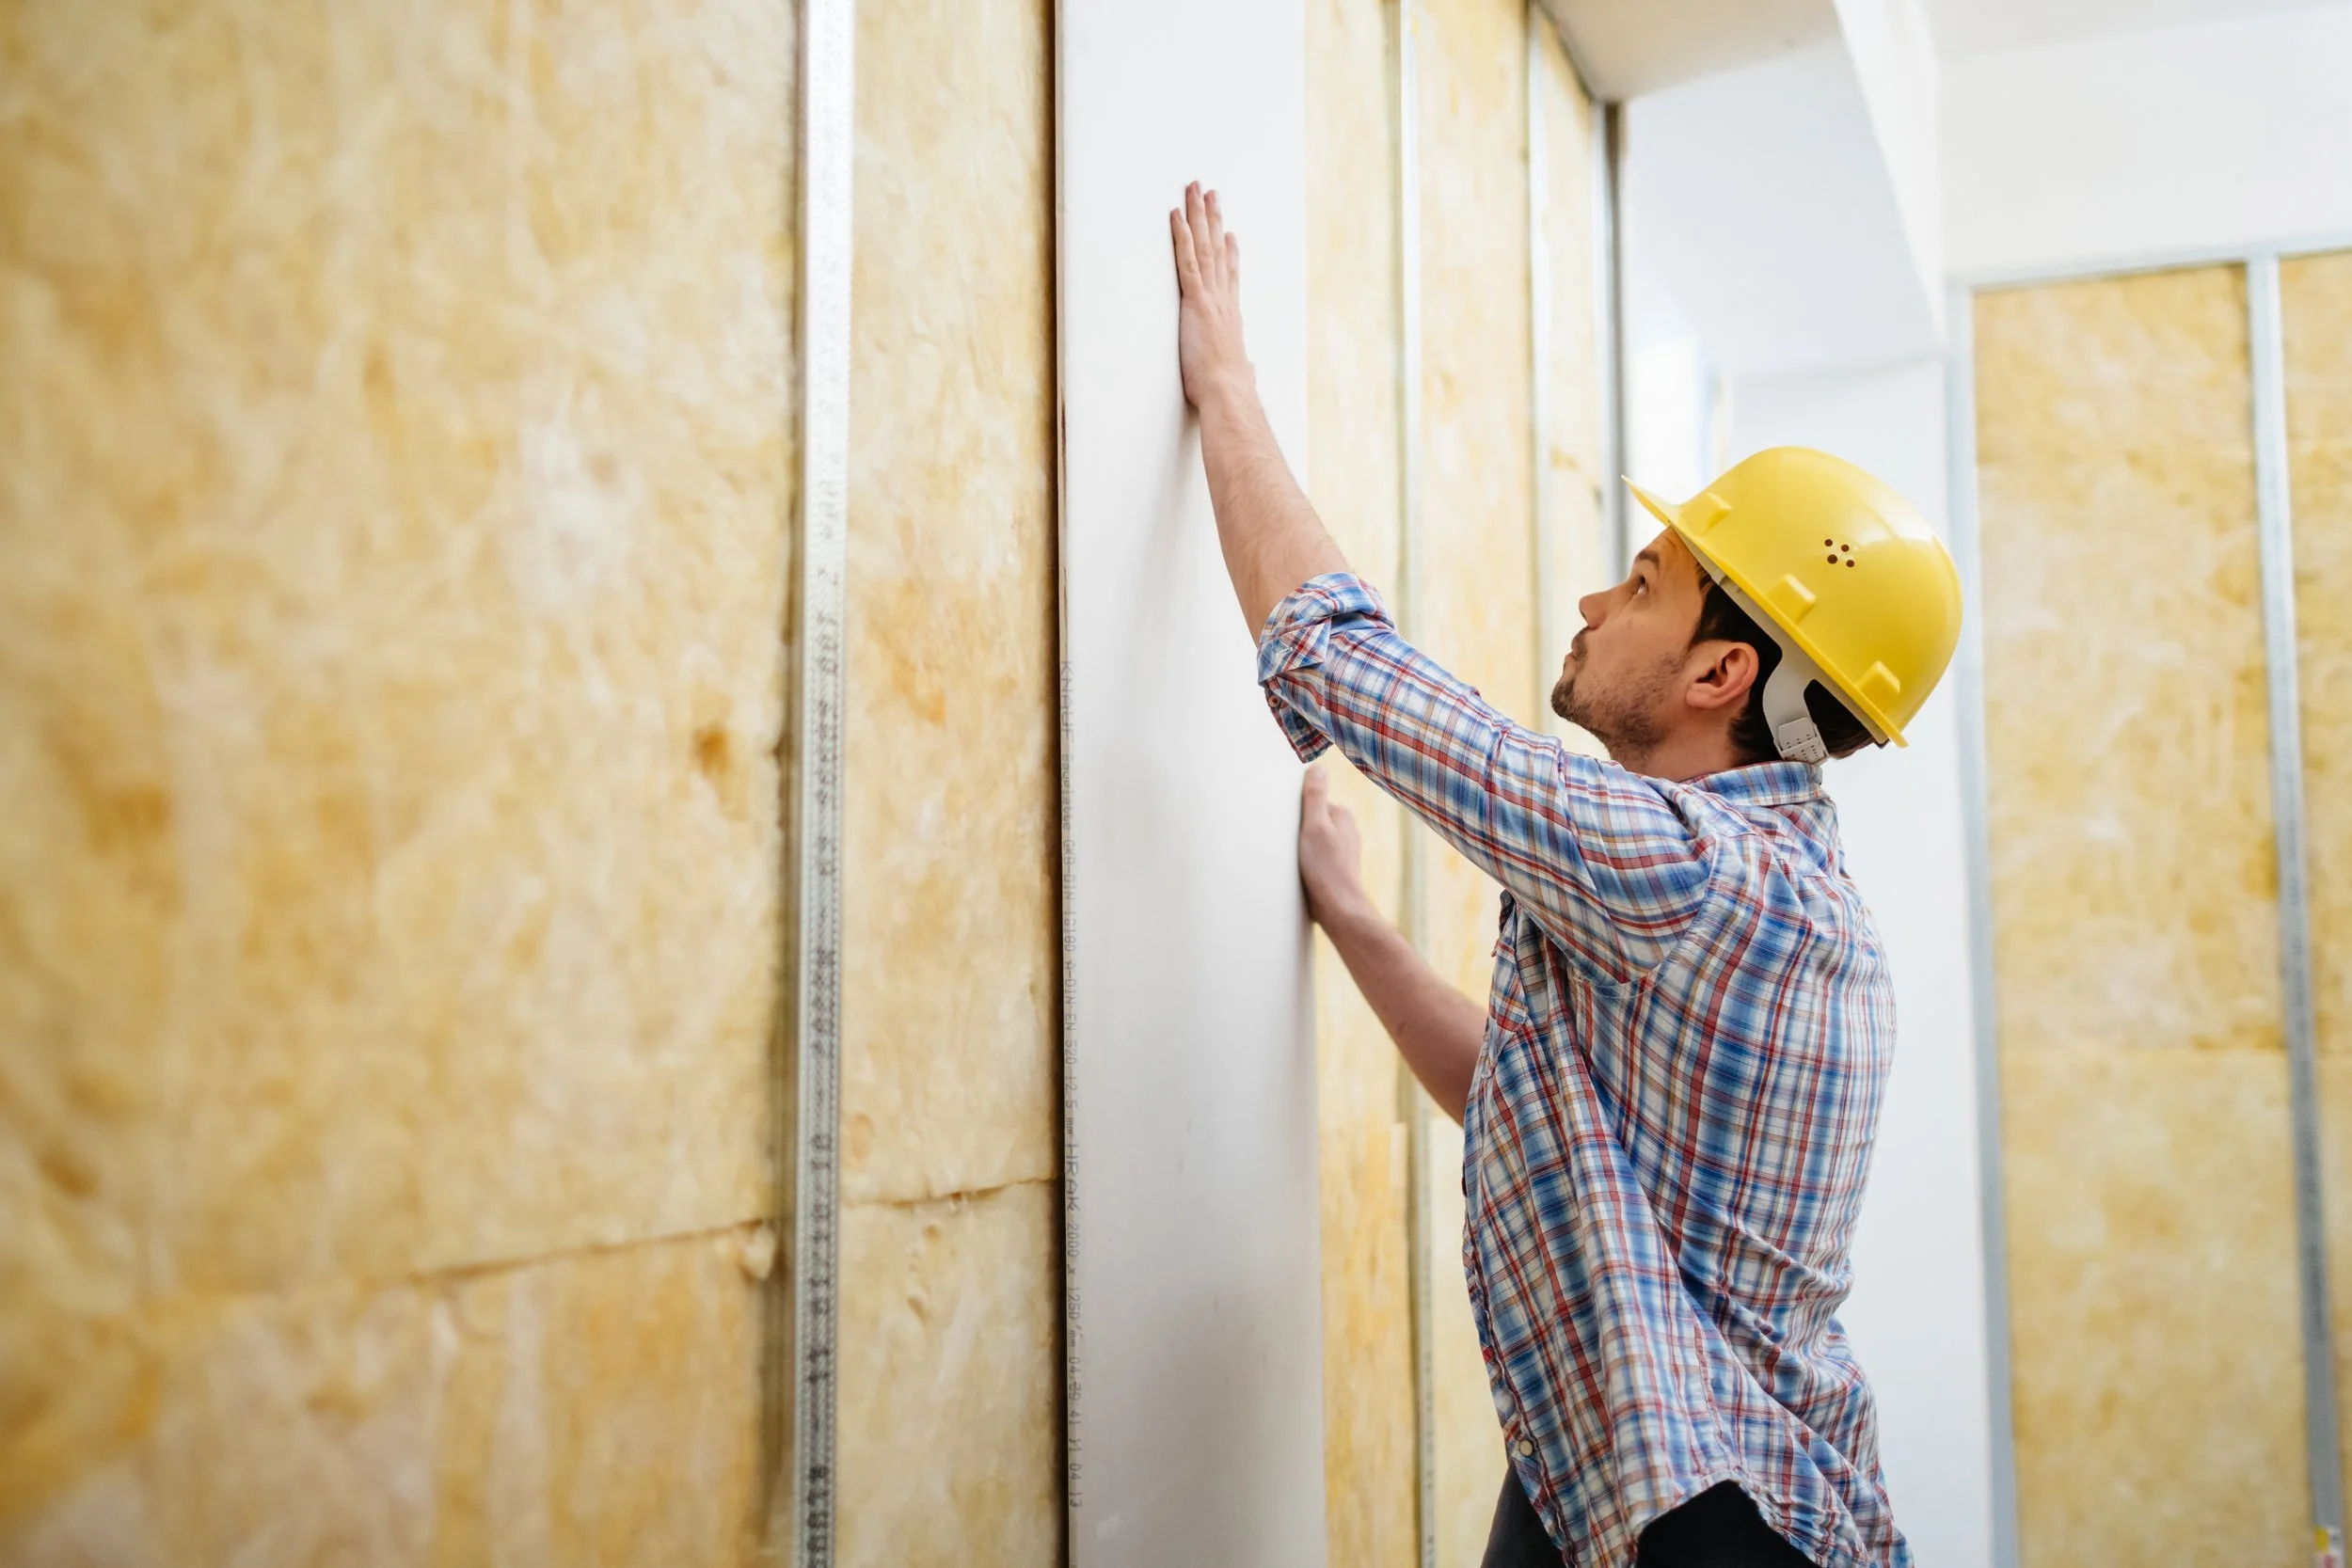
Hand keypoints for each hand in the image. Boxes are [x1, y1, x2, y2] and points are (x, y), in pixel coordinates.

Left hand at [1170, 182, 1250, 409]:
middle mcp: (1224, 301)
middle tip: (1212, 196)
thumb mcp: (1240, 377)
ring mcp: (1211, 298)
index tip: (1229, 235)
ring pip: (1204, 248)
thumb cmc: (1230, 392)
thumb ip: (1245, 369)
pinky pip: (1187, 262)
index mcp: (1231, 318)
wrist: (1228, 396)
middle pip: (1218, 252)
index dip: (1230, 254)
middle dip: (1214, 221)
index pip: (1230, 278)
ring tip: (1196, 191)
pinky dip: (1182, 237)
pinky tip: (1177, 217)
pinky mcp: (1196, 302)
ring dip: (1199, 216)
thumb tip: (1251, 371)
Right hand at [1298, 765, 1370, 929]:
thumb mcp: (1314, 826)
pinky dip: (1306, 862)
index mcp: (1343, 815)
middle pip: (1313, 820)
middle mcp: (1347, 831)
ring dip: (1301, 847)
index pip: (1313, 801)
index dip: (1296, 811)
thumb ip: (1315, 796)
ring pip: (1314, 840)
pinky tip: (1299, 872)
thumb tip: (1317, 767)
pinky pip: (1316, 857)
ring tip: (1293, 861)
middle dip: (1298, 829)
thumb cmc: (1325, 867)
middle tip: (1288, 844)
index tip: (1287, 824)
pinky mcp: (1335, 868)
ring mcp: (1342, 851)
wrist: (1338, 908)